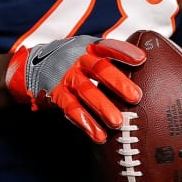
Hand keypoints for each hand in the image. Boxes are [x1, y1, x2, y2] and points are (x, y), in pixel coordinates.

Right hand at [6, 36, 144, 143]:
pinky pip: (71, 108)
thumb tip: (148, 70)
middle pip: (99, 68)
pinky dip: (85, 122)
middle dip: (118, 82)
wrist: (33, 67)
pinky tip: (98, 135)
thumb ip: (111, 59)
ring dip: (102, 107)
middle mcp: (77, 59)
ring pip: (86, 90)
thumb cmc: (74, 62)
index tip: (142, 60)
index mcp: (89, 47)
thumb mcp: (88, 52)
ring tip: (118, 122)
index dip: (124, 52)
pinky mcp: (56, 94)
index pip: (108, 46)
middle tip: (136, 97)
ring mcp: (66, 76)